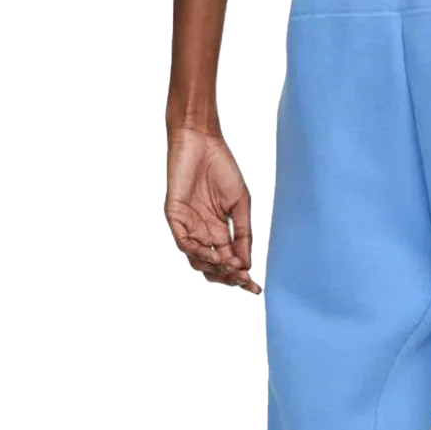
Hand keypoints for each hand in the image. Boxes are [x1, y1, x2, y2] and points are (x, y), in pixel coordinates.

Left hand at [164, 120, 259, 293]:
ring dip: (216, 267)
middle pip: (213, 265)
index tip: (255, 287)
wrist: (202, 142)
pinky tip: (216, 255)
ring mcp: (188, 225)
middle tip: (244, 280)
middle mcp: (202, 232)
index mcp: (218, 230)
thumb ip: (243, 235)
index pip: (229, 261)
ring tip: (233, 268)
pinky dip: (199, 251)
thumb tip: (247, 264)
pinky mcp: (175, 216)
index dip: (241, 275)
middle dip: (229, 276)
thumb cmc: (222, 168)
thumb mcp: (240, 206)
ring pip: (198, 258)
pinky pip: (184, 241)